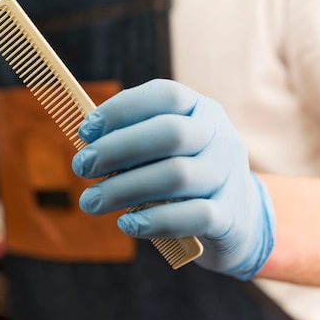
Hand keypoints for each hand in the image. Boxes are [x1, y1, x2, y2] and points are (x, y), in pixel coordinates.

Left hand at [72, 79, 274, 279]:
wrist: (238, 220)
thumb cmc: (183, 177)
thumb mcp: (164, 150)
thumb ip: (133, 140)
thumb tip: (87, 141)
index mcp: (201, 110)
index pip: (165, 95)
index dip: (121, 109)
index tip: (85, 131)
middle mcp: (220, 137)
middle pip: (169, 133)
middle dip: (116, 149)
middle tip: (81, 166)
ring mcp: (229, 175)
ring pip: (176, 175)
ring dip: (123, 189)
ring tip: (90, 202)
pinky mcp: (230, 215)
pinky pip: (192, 215)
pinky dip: (154, 220)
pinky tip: (127, 224)